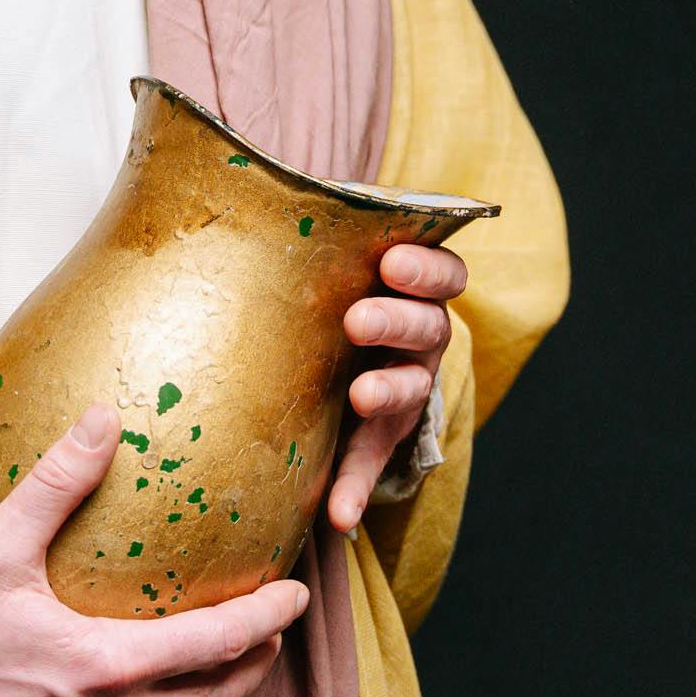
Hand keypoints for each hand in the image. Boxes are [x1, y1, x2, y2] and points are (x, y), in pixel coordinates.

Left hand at [331, 241, 465, 531]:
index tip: (390, 263)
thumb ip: (315, 237)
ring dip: (387, 392)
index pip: (443, 273)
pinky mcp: (382, 437)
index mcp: (414, 289)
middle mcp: (422, 338)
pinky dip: (356, 487)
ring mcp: (407, 387)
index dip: (424, 268)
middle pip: (427, 326)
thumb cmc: (330, 289)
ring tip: (360, 395)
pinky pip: (372, 463)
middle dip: (395, 321)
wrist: (344, 355)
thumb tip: (252, 182)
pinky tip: (339, 513)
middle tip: (358, 320)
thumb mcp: (334, 262)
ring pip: (409, 389)